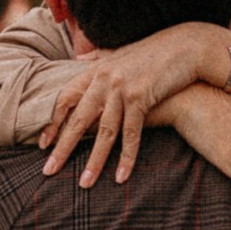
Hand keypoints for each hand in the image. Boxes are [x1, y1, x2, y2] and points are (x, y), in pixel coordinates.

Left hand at [42, 25, 225, 184]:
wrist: (186, 46)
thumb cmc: (154, 52)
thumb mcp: (121, 53)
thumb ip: (97, 56)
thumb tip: (77, 59)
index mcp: (96, 70)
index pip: (65, 98)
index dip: (53, 122)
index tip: (44, 144)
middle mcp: (105, 79)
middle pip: (79, 119)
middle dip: (63, 148)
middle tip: (49, 170)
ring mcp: (122, 88)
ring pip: (104, 131)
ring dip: (94, 160)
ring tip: (85, 183)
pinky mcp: (141, 97)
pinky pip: (131, 134)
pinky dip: (127, 157)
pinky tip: (121, 177)